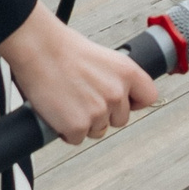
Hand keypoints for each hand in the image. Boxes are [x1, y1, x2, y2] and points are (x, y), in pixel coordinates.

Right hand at [0, 1, 159, 145]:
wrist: (39, 50)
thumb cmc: (64, 50)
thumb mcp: (105, 57)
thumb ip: (116, 77)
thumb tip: (120, 94)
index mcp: (128, 73)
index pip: (148, 97)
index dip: (135, 102)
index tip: (125, 102)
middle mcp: (117, 93)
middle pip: (120, 119)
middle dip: (104, 114)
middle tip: (84, 99)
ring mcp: (98, 112)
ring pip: (98, 130)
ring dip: (85, 123)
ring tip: (70, 102)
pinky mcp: (78, 126)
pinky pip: (77, 139)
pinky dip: (67, 131)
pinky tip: (59, 113)